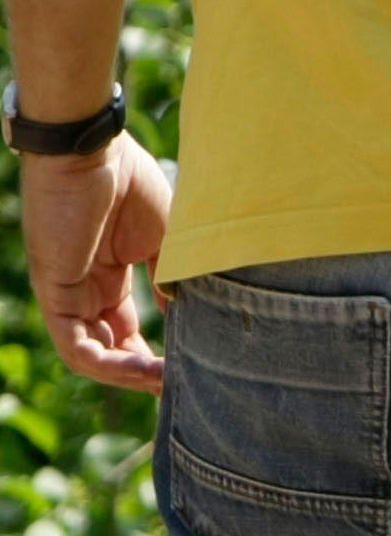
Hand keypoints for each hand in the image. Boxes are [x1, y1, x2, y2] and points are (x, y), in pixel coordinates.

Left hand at [20, 137, 171, 390]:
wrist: (90, 148)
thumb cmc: (128, 181)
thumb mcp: (167, 242)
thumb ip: (173, 281)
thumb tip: (188, 319)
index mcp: (108, 276)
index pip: (126, 333)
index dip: (154, 359)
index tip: (191, 371)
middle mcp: (84, 288)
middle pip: (110, 351)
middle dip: (143, 376)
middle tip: (183, 387)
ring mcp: (66, 291)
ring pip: (91, 356)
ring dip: (129, 378)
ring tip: (168, 382)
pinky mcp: (53, 289)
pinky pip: (75, 345)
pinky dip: (108, 367)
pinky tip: (144, 370)